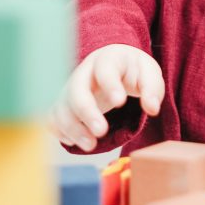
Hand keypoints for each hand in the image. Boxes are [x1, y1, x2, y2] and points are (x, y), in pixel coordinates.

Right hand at [49, 44, 164, 152]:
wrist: (115, 65)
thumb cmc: (132, 70)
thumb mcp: (149, 74)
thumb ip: (152, 89)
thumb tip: (152, 108)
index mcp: (108, 59)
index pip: (105, 69)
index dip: (110, 85)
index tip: (120, 102)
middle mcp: (84, 72)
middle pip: (77, 89)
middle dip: (87, 112)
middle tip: (102, 132)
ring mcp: (70, 87)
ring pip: (62, 106)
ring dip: (73, 128)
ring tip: (91, 145)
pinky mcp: (63, 103)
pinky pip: (52, 117)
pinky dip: (59, 130)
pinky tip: (74, 141)